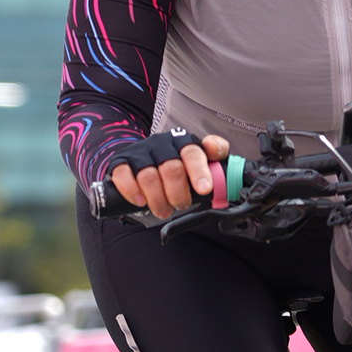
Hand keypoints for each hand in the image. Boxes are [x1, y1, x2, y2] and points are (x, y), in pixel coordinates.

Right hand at [111, 133, 229, 219]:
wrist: (143, 156)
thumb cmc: (177, 163)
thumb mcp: (199, 161)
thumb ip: (216, 165)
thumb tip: (230, 180)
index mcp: (184, 141)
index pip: (194, 153)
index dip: (200, 171)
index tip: (204, 189)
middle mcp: (162, 143)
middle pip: (172, 168)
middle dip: (178, 193)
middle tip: (181, 205)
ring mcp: (141, 151)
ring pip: (148, 175)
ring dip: (157, 199)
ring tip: (163, 210)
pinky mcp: (121, 161)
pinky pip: (123, 175)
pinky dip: (132, 191)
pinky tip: (140, 201)